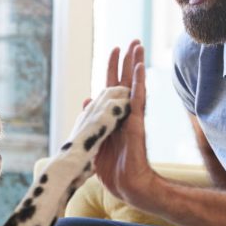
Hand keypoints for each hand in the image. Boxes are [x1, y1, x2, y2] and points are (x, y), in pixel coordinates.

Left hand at [87, 40, 157, 205]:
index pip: (112, 86)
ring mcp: (131, 117)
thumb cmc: (112, 169)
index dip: (112, 68)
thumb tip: (86, 100)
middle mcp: (124, 113)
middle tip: (133, 40)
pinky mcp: (136, 124)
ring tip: (138, 45)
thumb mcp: (95, 140)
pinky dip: (138, 83)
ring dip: (135, 64)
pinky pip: (137, 100)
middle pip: (125, 80)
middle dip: (128, 60)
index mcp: (113, 116)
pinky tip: (139, 67)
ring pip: (133, 85)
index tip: (114, 49)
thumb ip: (92, 120)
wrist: (126, 186)